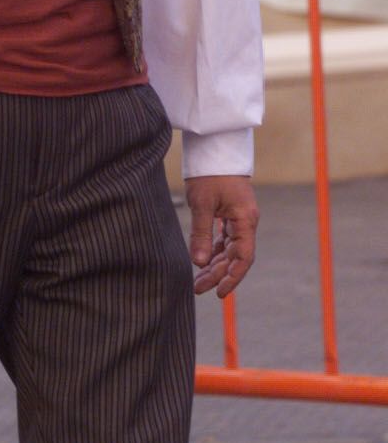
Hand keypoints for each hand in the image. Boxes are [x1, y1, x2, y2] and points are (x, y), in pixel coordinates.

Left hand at [186, 175, 258, 298]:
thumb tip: (199, 262)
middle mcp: (246, 222)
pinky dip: (213, 253)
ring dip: (214, 266)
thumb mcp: (202, 204)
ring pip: (229, 251)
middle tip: (197, 289)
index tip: (219, 292)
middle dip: (218, 275)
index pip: (243, 257)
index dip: (232, 277)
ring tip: (197, 281)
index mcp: (245, 220)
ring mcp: (238, 219)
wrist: (215, 150)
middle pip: (235, 257)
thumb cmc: (210, 174)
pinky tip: (201, 263)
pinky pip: (224, 241)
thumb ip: (201, 234)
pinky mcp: (229, 216)